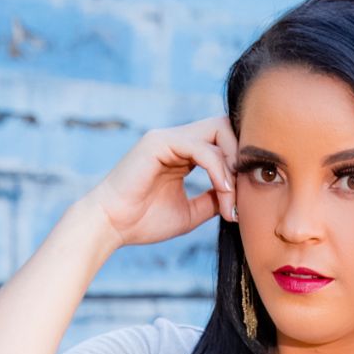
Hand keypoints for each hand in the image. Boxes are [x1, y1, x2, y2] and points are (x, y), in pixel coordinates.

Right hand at [85, 115, 238, 249]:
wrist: (110, 226)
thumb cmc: (143, 222)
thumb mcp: (191, 212)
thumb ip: (213, 200)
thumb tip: (238, 195)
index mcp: (182, 154)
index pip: (223, 142)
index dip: (239, 164)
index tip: (243, 199)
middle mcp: (176, 140)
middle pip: (225, 126)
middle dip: (241, 156)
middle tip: (243, 191)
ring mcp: (167, 138)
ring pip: (218, 132)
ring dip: (232, 166)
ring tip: (231, 200)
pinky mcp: (159, 142)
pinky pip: (202, 147)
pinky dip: (218, 169)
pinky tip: (222, 190)